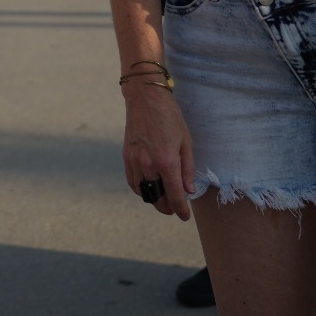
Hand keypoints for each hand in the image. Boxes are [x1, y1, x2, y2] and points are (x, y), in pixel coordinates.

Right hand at [123, 83, 195, 220]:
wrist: (145, 99)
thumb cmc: (170, 117)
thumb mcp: (186, 142)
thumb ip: (187, 169)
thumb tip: (189, 190)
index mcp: (167, 162)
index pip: (174, 195)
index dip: (181, 210)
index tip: (184, 216)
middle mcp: (148, 165)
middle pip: (156, 198)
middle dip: (167, 207)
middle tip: (175, 208)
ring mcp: (135, 161)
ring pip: (143, 192)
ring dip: (153, 200)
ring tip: (163, 199)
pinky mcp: (126, 157)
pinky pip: (132, 181)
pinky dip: (140, 189)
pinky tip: (148, 187)